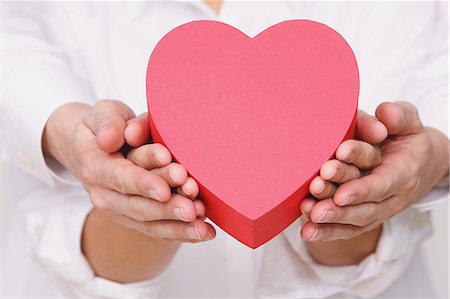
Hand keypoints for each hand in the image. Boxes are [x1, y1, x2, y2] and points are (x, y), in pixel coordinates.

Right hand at [43, 100, 214, 241]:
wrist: (94, 148)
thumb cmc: (108, 126)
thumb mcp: (104, 113)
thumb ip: (108, 123)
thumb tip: (110, 139)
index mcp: (96, 167)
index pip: (120, 177)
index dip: (143, 183)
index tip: (165, 189)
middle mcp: (104, 194)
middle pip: (137, 205)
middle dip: (167, 208)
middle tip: (191, 208)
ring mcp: (119, 210)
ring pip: (149, 223)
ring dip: (177, 226)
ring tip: (201, 226)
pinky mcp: (134, 218)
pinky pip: (157, 229)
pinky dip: (181, 232)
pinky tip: (204, 232)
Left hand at [301, 102, 448, 241]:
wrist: (419, 164)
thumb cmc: (406, 139)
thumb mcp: (410, 123)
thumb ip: (399, 116)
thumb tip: (385, 113)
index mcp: (403, 172)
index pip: (382, 184)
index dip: (362, 190)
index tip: (341, 193)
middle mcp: (392, 196)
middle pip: (365, 207)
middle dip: (340, 205)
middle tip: (316, 195)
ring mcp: (378, 210)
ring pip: (355, 221)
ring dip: (331, 221)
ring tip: (309, 214)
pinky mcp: (365, 217)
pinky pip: (348, 229)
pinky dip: (327, 232)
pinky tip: (307, 231)